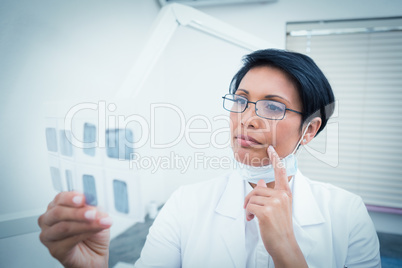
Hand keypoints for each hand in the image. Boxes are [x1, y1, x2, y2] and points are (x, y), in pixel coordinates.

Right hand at [38, 191, 112, 267]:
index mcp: (58, 206)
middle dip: (78, 212)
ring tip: (98, 222)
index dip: (71, 197)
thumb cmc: (93, 234)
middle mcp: (50, 220)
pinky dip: (84, 234)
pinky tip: (93, 232)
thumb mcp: (97, 215)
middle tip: (92, 213)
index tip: (82, 198)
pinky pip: (68, 240)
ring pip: (64, 227)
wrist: (95, 255)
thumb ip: (92, 207)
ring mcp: (49, 235)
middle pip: (58, 212)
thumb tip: (93, 201)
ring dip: (84, 224)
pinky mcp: (54, 250)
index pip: (60, 198)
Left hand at [243, 145, 306, 266]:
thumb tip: (261, 182)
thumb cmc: (279, 226)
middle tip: (250, 210)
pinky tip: (253, 220)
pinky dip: (248, 213)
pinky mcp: (267, 211)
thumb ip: (270, 194)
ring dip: (248, 207)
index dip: (275, 159)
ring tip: (253, 216)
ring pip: (252, 197)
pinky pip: (249, 206)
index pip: (281, 172)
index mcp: (286, 193)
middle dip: (250, 199)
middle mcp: (282, 196)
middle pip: (257, 188)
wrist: (283, 244)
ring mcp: (275, 203)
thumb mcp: (277, 208)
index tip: (271, 149)